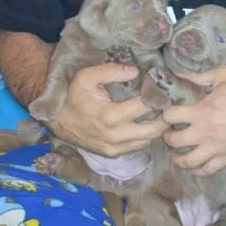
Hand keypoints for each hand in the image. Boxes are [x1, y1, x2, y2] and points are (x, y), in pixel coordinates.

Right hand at [48, 63, 167, 156]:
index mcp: (111, 116)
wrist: (57, 120)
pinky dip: (146, 136)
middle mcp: (116, 136)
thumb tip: (136, 71)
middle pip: (154, 129)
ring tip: (160, 113)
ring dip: (158, 127)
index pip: (145, 106)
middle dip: (164, 116)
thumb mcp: (87, 77)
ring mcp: (115, 148)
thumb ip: (111, 71)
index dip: (157, 96)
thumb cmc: (73, 96)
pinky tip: (145, 123)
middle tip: (168, 103)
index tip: (162, 89)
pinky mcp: (114, 154)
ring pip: (149, 140)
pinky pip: (138, 147)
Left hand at [162, 65, 225, 175]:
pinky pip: (208, 170)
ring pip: (189, 161)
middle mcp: (206, 133)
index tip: (167, 111)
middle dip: (166, 135)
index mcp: (203, 111)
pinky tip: (192, 166)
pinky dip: (197, 171)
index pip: (171, 116)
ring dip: (177, 158)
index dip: (165, 112)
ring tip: (174, 153)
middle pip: (175, 141)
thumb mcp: (222, 75)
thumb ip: (197, 76)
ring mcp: (217, 148)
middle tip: (168, 131)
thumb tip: (177, 74)